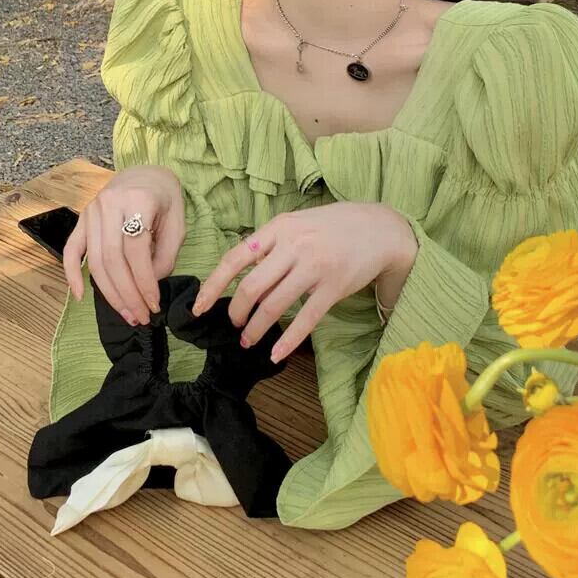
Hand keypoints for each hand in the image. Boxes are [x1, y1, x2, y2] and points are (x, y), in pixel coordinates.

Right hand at [62, 165, 185, 324]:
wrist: (145, 174)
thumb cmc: (164, 199)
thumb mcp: (177, 223)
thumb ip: (166, 254)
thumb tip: (150, 286)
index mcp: (138, 199)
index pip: (137, 250)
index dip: (145, 281)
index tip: (154, 304)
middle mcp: (110, 203)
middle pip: (113, 258)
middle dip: (127, 293)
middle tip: (140, 316)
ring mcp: (92, 210)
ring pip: (95, 259)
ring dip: (109, 293)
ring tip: (125, 313)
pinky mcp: (82, 218)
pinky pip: (71, 249)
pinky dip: (72, 274)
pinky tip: (80, 296)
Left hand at [191, 203, 417, 361]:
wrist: (379, 229)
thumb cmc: (332, 227)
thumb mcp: (296, 223)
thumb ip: (270, 244)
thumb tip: (243, 272)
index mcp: (278, 228)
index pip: (235, 258)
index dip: (213, 285)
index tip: (199, 306)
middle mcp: (294, 245)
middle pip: (251, 286)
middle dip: (236, 311)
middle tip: (234, 324)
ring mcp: (314, 267)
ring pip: (274, 305)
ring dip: (257, 329)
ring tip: (248, 340)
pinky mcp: (333, 288)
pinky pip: (305, 319)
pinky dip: (287, 340)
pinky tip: (276, 354)